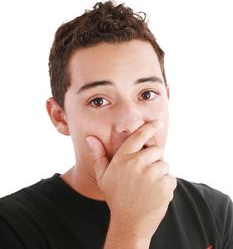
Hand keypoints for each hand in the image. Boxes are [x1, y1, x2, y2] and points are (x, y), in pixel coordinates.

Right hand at [86, 121, 176, 239]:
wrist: (129, 224)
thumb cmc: (116, 197)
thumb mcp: (103, 177)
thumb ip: (98, 156)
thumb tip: (89, 138)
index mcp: (123, 158)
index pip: (139, 136)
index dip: (150, 127)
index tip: (157, 123)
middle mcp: (137, 163)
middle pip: (156, 150)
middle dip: (154, 159)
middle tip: (146, 173)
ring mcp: (151, 174)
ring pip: (165, 164)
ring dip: (160, 173)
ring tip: (149, 186)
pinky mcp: (164, 186)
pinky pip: (170, 178)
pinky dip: (166, 185)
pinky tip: (155, 194)